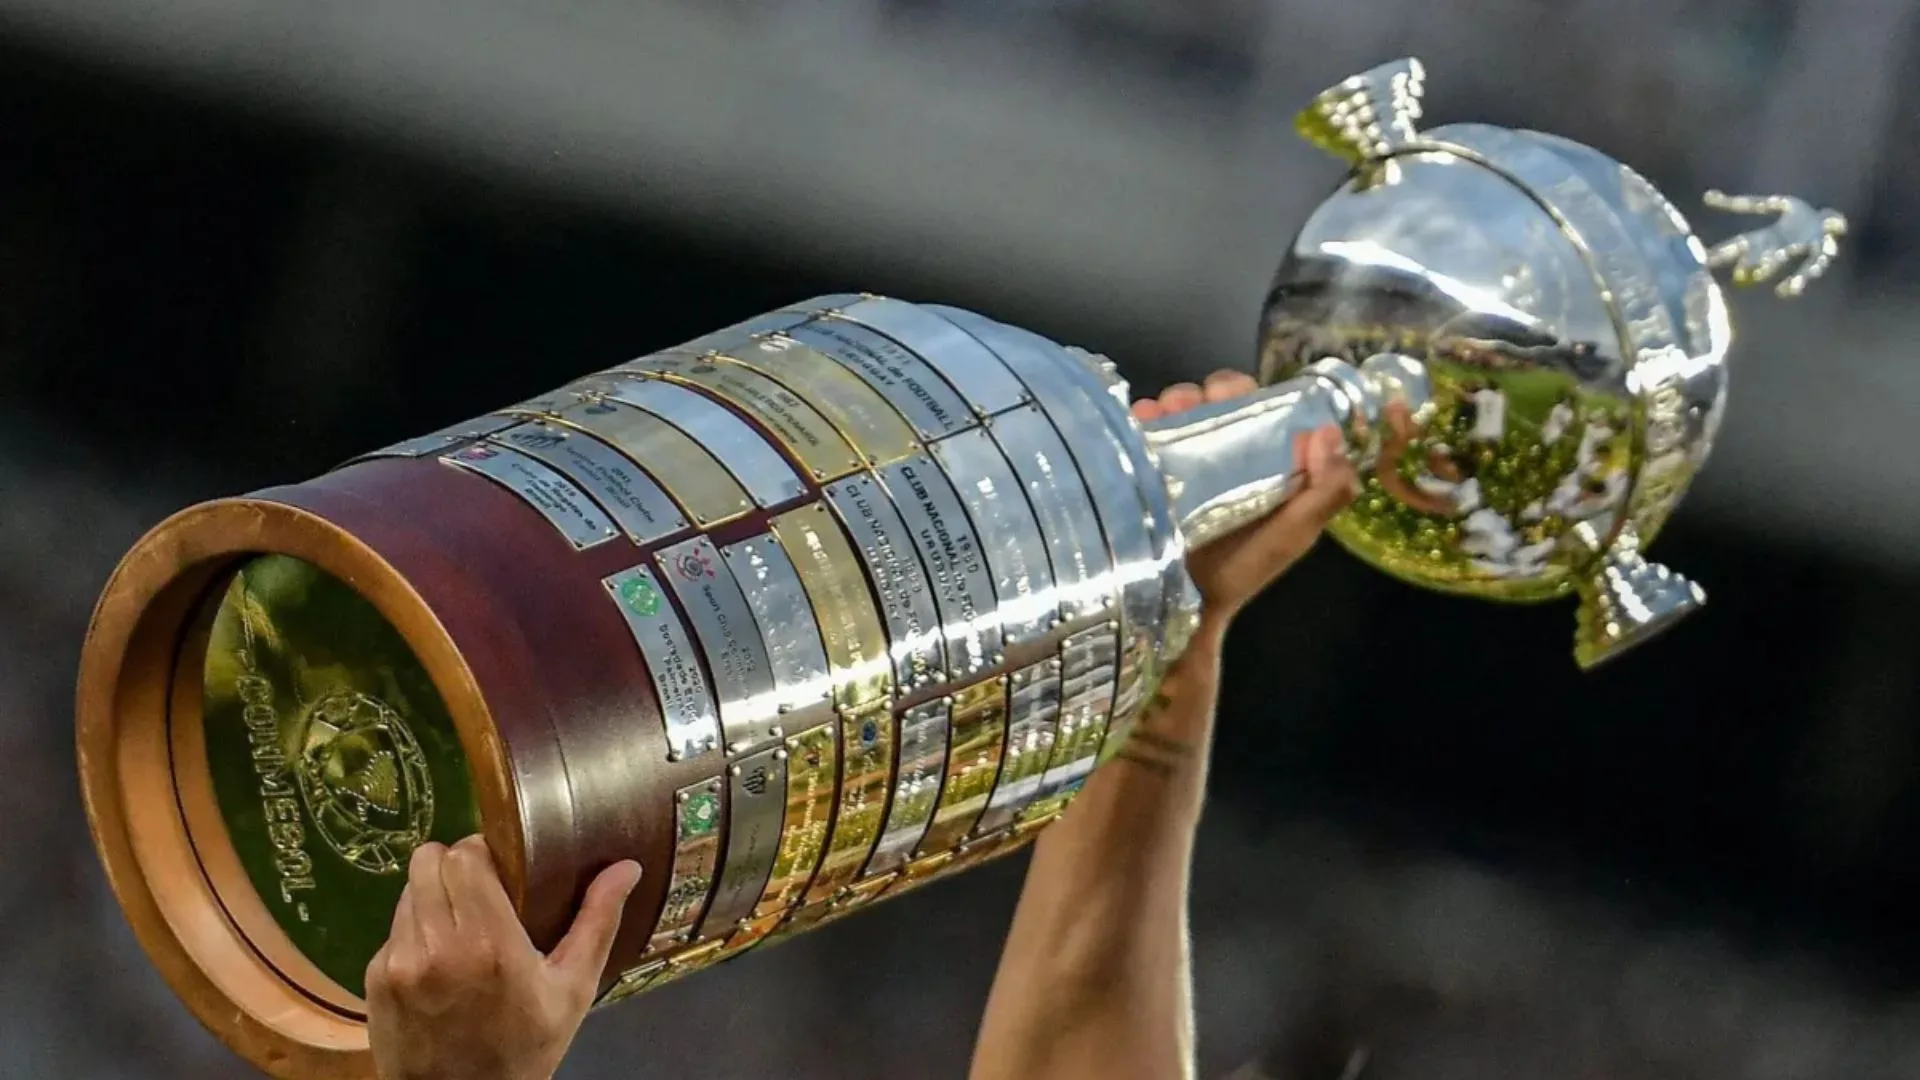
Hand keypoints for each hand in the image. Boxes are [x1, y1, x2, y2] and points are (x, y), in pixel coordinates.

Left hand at [366, 836, 641, 1079]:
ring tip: (460, 924)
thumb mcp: (572, 991)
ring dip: (433, 895)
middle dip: (455, 866)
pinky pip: (395, 928)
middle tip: (480, 889)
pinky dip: (416, 930)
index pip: (465, 856)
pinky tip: (439, 959)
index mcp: (490, 943)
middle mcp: (437, 946)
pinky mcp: (374, 978)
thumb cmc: (525, 1048)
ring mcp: (399, 962)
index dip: (482, 851)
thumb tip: (627, 867)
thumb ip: (597, 922)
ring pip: (408, 890)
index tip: (501, 868)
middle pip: (428, 862)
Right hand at [1131, 370, 1357, 644]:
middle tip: (1189, 405)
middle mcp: (1224, 453)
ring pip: (1177, 408)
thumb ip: (1325, 490)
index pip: (1261, 406)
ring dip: (1170, 402)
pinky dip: (1140, 417)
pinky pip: (1143, 431)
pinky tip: (1139, 422)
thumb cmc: (1243, 569)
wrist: (1185, 605)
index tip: (1234, 398)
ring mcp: (1182, 459)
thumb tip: (1327, 432)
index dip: (1250, 394)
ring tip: (1159, 417)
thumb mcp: (1294, 534)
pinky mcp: (1148, 469)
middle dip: (1204, 392)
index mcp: (1264, 460)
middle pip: (1215, 399)